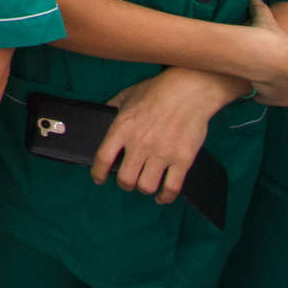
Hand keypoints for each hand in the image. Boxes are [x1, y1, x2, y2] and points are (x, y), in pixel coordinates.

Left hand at [94, 67, 235, 202]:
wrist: (189, 90)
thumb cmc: (156, 91)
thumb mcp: (126, 95)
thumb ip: (112, 108)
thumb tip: (103, 116)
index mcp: (122, 128)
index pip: (103, 158)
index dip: (98, 173)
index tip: (99, 179)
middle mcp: (140, 144)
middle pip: (125, 179)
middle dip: (124, 183)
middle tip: (127, 181)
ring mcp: (162, 153)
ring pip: (146, 186)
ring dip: (143, 188)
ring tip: (144, 184)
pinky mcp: (182, 160)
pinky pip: (171, 188)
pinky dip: (165, 197)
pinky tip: (162, 196)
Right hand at [239, 0, 287, 104]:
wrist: (262, 57)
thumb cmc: (271, 37)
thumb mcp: (268, 20)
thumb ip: (263, 11)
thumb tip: (254, 0)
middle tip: (285, 73)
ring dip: (287, 90)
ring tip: (270, 81)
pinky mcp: (285, 101)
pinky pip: (277, 100)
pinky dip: (269, 97)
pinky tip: (258, 89)